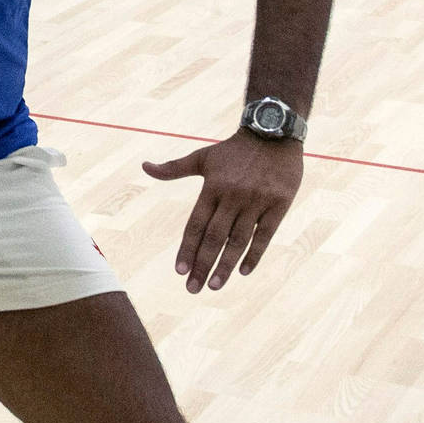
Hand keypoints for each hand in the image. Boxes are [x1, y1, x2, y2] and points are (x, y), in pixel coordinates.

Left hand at [142, 132, 303, 292]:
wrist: (273, 133)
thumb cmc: (233, 150)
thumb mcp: (202, 157)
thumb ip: (174, 168)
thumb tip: (144, 167)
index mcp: (212, 187)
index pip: (196, 224)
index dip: (187, 248)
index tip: (179, 271)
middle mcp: (232, 196)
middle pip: (214, 237)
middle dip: (202, 264)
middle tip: (193, 288)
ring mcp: (256, 201)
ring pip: (239, 240)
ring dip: (226, 265)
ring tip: (214, 286)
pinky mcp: (279, 205)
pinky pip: (265, 235)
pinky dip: (254, 255)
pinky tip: (243, 272)